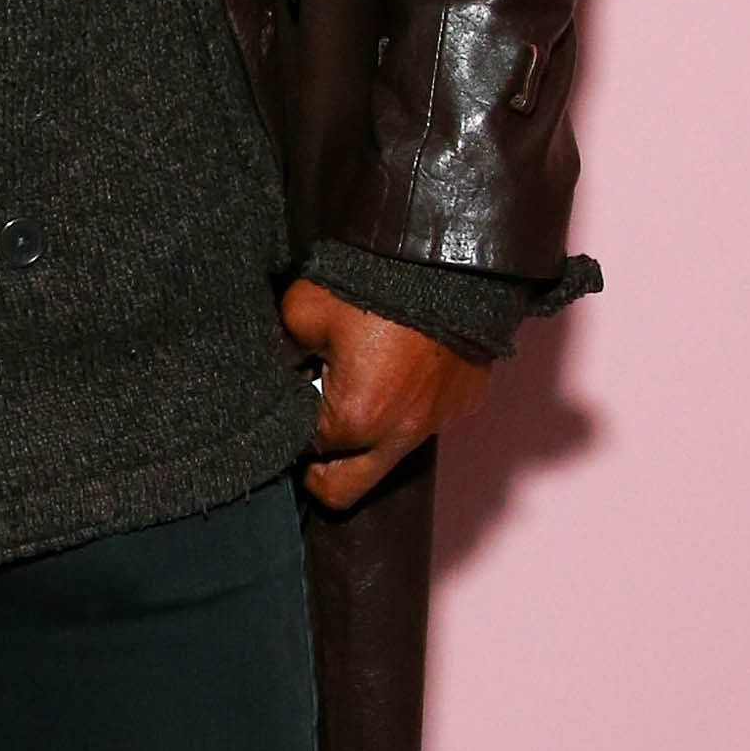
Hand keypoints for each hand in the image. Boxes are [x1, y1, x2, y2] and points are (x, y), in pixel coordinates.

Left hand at [279, 277, 488, 512]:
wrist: (442, 261)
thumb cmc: (370, 285)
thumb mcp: (303, 310)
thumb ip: (286, 349)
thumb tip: (285, 366)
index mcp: (355, 420)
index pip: (307, 451)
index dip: (292, 429)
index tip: (292, 406)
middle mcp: (398, 436)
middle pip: (343, 489)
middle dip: (321, 472)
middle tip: (312, 433)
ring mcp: (437, 423)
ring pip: (389, 455)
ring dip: (369, 435)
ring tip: (360, 384)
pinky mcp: (464, 404)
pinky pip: (427, 422)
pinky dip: (408, 407)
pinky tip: (400, 368)